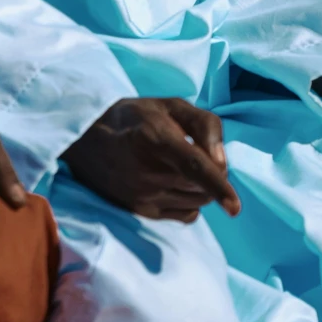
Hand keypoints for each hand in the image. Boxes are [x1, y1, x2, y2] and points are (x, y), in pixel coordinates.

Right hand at [62, 97, 240, 221]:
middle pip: (202, 186)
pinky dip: (191, 202)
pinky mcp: (141, 212)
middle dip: (212, 174)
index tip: (234, 207)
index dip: (217, 186)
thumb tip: (222, 162)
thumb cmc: (136, 118)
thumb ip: (205, 125)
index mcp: (155, 139)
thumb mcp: (171, 105)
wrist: (87, 142)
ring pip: (197, 202)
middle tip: (196, 154)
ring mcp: (142, 196)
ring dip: (202, 188)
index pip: (193, 167)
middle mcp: (147, 172)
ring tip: (180, 167)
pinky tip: (174, 184)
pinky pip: (186, 215)